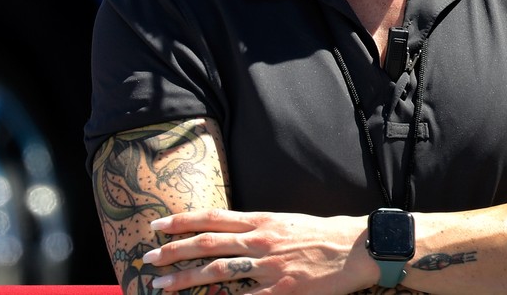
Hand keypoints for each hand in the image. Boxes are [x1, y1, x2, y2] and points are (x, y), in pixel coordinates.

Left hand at [142, 209, 369, 293]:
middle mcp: (261, 241)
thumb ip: (259, 229)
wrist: (358, 248)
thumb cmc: (325, 235)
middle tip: (147, 259)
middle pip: (206, 245)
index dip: (181, 221)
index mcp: (262, 221)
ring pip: (217, 271)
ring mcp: (270, 266)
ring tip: (161, 286)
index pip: (212, 218)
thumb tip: (232, 234)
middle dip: (172, 252)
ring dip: (184, 278)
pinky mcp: (282, 290)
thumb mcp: (288, 223)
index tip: (156, 225)